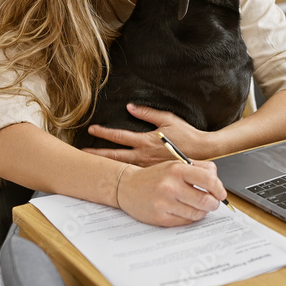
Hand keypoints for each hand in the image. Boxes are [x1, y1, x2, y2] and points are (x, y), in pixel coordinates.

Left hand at [84, 103, 211, 165]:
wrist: (203, 154)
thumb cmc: (187, 135)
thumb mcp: (168, 119)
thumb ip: (148, 113)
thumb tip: (131, 107)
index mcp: (145, 141)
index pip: (119, 136)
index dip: (104, 132)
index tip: (91, 130)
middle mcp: (143, 156)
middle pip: (114, 156)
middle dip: (97, 155)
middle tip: (81, 155)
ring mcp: (147, 167)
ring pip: (122, 168)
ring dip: (107, 167)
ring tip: (92, 167)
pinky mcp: (153, 175)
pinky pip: (135, 175)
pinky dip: (123, 176)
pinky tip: (114, 178)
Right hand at [117, 160, 226, 226]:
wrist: (127, 186)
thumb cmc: (155, 176)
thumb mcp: (175, 165)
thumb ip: (198, 169)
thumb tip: (217, 183)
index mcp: (177, 169)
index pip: (208, 179)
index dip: (219, 189)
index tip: (221, 193)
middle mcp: (170, 186)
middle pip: (206, 200)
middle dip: (214, 203)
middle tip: (213, 203)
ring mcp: (164, 203)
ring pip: (197, 213)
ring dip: (202, 212)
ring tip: (197, 206)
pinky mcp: (160, 218)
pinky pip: (185, 221)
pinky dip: (190, 218)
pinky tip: (185, 211)